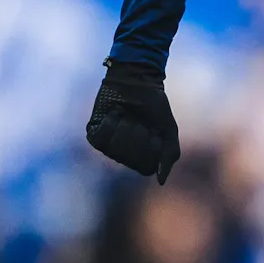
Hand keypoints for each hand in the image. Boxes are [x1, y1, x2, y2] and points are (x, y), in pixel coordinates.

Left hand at [86, 59, 180, 181]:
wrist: (138, 81)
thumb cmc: (154, 107)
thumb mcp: (168, 131)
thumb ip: (169, 155)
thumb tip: (161, 181)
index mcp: (143, 158)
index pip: (146, 166)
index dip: (152, 146)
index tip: (155, 130)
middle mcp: (124, 156)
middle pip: (130, 158)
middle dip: (139, 134)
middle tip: (140, 121)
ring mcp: (108, 147)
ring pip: (115, 149)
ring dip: (125, 126)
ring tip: (127, 115)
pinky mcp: (94, 134)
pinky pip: (101, 138)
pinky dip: (111, 122)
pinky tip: (115, 114)